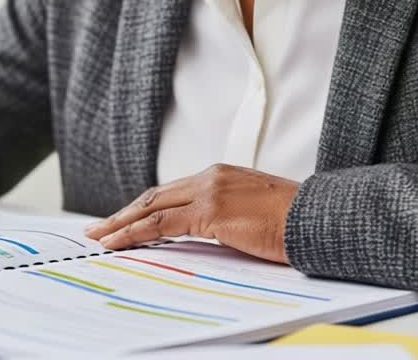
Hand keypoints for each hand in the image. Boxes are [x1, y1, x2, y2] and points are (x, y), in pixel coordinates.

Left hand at [83, 164, 298, 263]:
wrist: (319, 218)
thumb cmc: (295, 220)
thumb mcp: (254, 212)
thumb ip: (227, 216)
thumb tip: (209, 233)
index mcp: (220, 175)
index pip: (171, 192)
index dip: (143, 207)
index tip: (123, 219)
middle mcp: (210, 177)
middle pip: (154, 196)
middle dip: (123, 214)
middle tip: (98, 228)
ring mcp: (208, 191)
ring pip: (151, 208)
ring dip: (121, 224)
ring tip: (99, 238)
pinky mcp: (210, 210)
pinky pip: (160, 224)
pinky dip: (134, 233)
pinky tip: (118, 242)